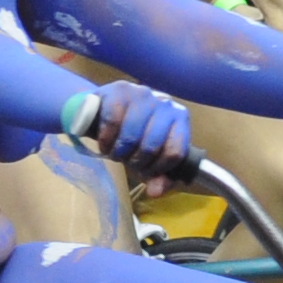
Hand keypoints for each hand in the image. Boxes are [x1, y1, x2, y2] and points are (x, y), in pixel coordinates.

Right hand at [61, 79, 192, 171]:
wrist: (102, 111)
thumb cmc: (130, 135)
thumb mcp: (147, 159)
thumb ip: (158, 177)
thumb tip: (155, 192)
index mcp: (179, 119)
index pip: (176, 152)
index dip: (158, 168)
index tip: (146, 170)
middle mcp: (164, 103)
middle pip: (152, 146)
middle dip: (136, 161)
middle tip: (127, 161)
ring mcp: (142, 93)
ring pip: (131, 136)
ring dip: (119, 152)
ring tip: (114, 152)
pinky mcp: (119, 90)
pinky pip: (112, 123)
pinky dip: (105, 140)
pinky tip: (104, 142)